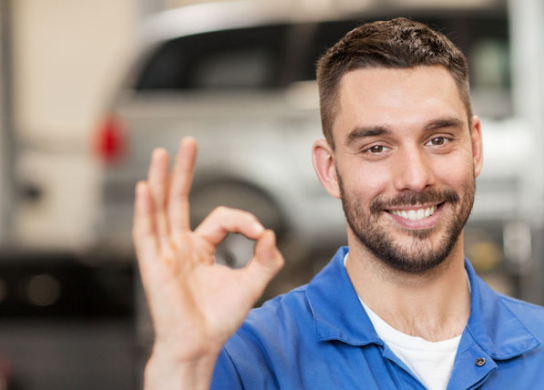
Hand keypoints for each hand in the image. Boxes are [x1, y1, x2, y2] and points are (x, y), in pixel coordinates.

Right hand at [133, 137, 282, 388]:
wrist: (200, 344)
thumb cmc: (218, 319)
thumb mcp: (251, 284)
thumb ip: (266, 259)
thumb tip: (271, 233)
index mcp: (200, 248)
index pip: (220, 217)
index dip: (244, 220)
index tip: (261, 234)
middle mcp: (179, 246)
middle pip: (178, 200)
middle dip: (183, 170)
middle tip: (188, 142)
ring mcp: (164, 253)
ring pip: (160, 209)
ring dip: (161, 180)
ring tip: (162, 154)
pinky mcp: (153, 265)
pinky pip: (146, 233)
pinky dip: (145, 210)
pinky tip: (145, 188)